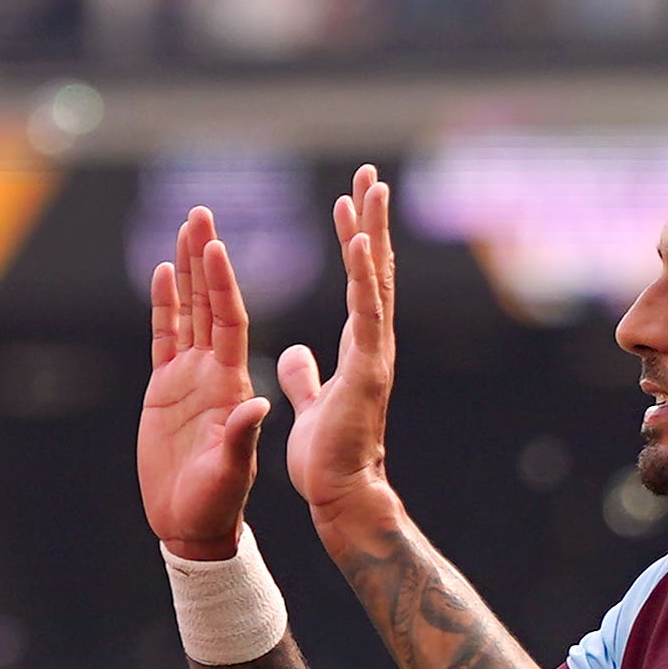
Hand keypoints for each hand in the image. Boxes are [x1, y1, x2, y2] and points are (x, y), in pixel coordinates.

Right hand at [140, 207, 270, 559]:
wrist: (193, 524)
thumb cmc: (217, 503)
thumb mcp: (231, 472)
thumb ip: (240, 438)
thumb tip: (258, 406)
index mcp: (233, 385)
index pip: (230, 321)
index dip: (222, 283)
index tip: (218, 246)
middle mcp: (213, 372)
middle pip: (208, 303)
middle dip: (206, 260)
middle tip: (202, 213)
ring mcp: (187, 378)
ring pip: (186, 312)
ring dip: (187, 270)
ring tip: (187, 228)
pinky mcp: (162, 390)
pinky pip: (163, 338)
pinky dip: (164, 306)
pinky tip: (164, 273)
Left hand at [278, 165, 398, 526]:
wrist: (342, 494)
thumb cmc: (329, 458)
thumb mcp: (310, 405)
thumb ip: (304, 376)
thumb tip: (294, 354)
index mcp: (357, 348)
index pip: (359, 283)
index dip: (355, 241)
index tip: (349, 202)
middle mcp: (370, 343)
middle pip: (372, 269)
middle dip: (371, 219)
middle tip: (372, 174)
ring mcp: (373, 353)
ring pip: (374, 280)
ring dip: (372, 231)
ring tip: (371, 188)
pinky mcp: (366, 369)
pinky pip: (364, 313)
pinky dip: (363, 275)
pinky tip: (360, 239)